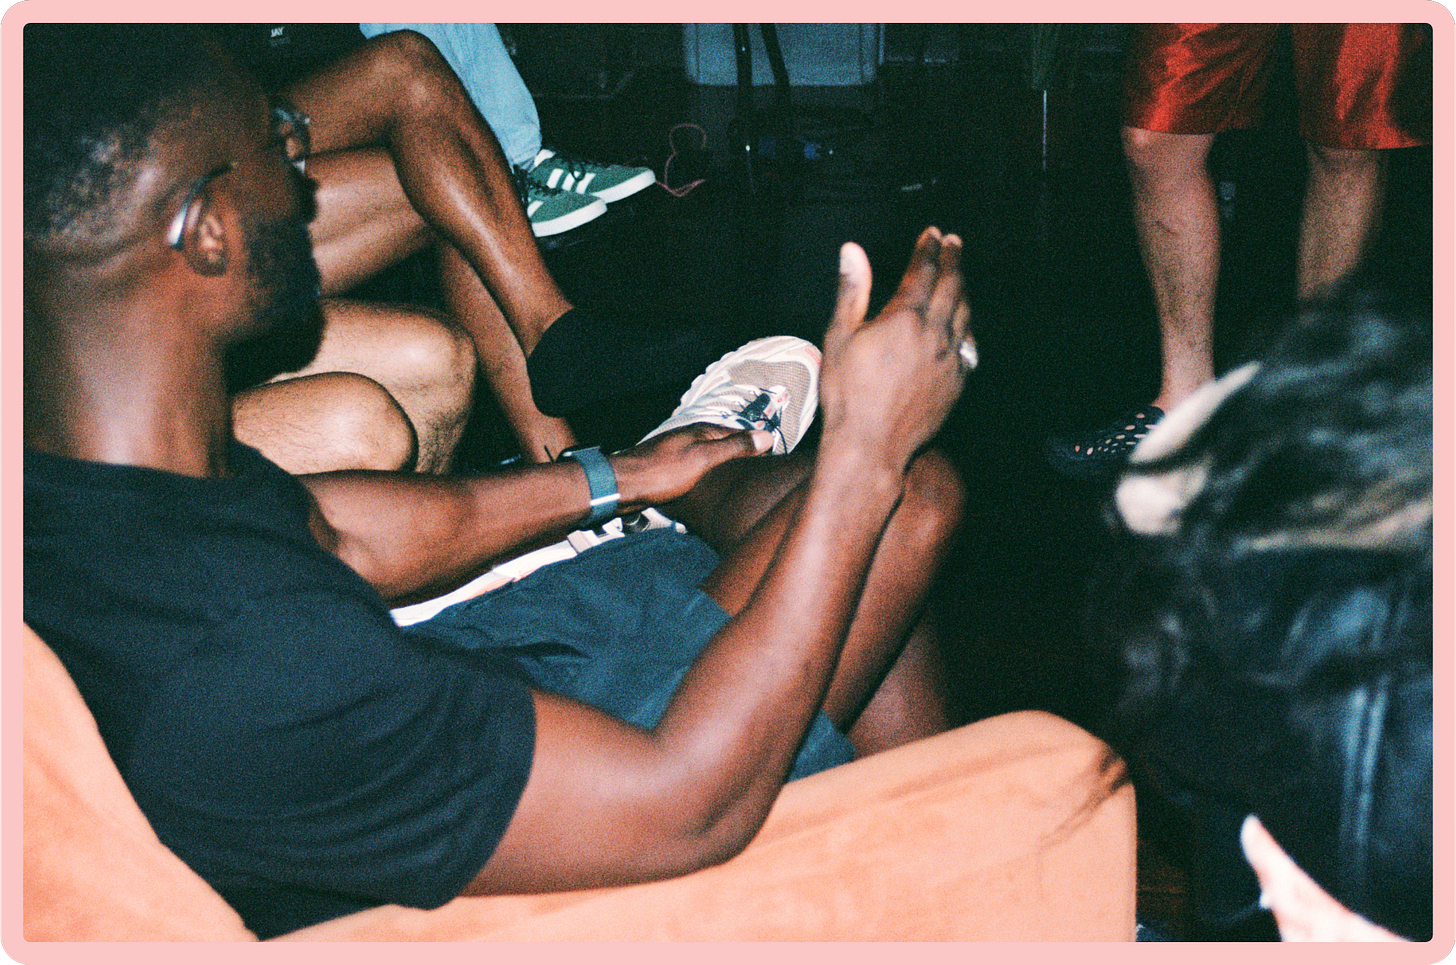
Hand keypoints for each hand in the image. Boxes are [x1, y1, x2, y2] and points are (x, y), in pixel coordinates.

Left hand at [611, 424, 772, 510]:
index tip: (774, 461)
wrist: (623, 486)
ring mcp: (680, 453)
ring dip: (726, 471)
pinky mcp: (671, 470)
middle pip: (726, 447)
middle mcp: (692, 439)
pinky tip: (712, 493)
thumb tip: (766, 436)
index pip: (740, 435)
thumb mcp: (704, 458)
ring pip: (712, 461)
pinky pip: (699, 473)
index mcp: (702, 431)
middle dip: (743, 460)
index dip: (757, 447)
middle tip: (760, 477)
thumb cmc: (661, 471)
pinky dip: (710, 480)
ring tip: (740, 487)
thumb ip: (735, 447)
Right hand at [818, 227, 971, 472]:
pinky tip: (964, 323)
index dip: (928, 248)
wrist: (870, 445)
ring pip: (965, 313)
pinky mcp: (956, 382)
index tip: (932, 234)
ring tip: (959, 276)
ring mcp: (949, 359)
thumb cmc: (847, 394)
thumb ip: (852, 291)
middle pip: (952, 286)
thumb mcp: (839, 337)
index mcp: (904, 318)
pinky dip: (967, 326)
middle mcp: (934, 334)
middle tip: (953, 244)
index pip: (923, 271)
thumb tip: (852, 252)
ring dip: (963, 289)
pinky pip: (970, 345)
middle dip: (953, 260)